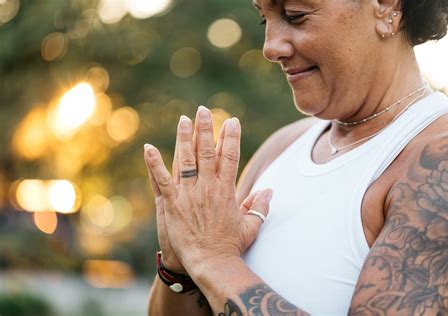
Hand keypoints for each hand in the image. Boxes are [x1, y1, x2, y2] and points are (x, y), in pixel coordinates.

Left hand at [144, 106, 271, 272]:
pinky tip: (148, 148)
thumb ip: (260, 206)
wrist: (212, 263)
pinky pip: (162, 180)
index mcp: (226, 190)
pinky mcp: (172, 204)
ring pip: (186, 160)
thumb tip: (269, 190)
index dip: (231, 137)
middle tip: (203, 110)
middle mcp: (208, 187)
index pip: (230, 156)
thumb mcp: (251, 225)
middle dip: (206, 129)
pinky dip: (154, 164)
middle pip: (207, 151)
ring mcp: (189, 194)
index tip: (232, 121)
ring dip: (184, 138)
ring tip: (183, 119)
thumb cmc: (231, 246)